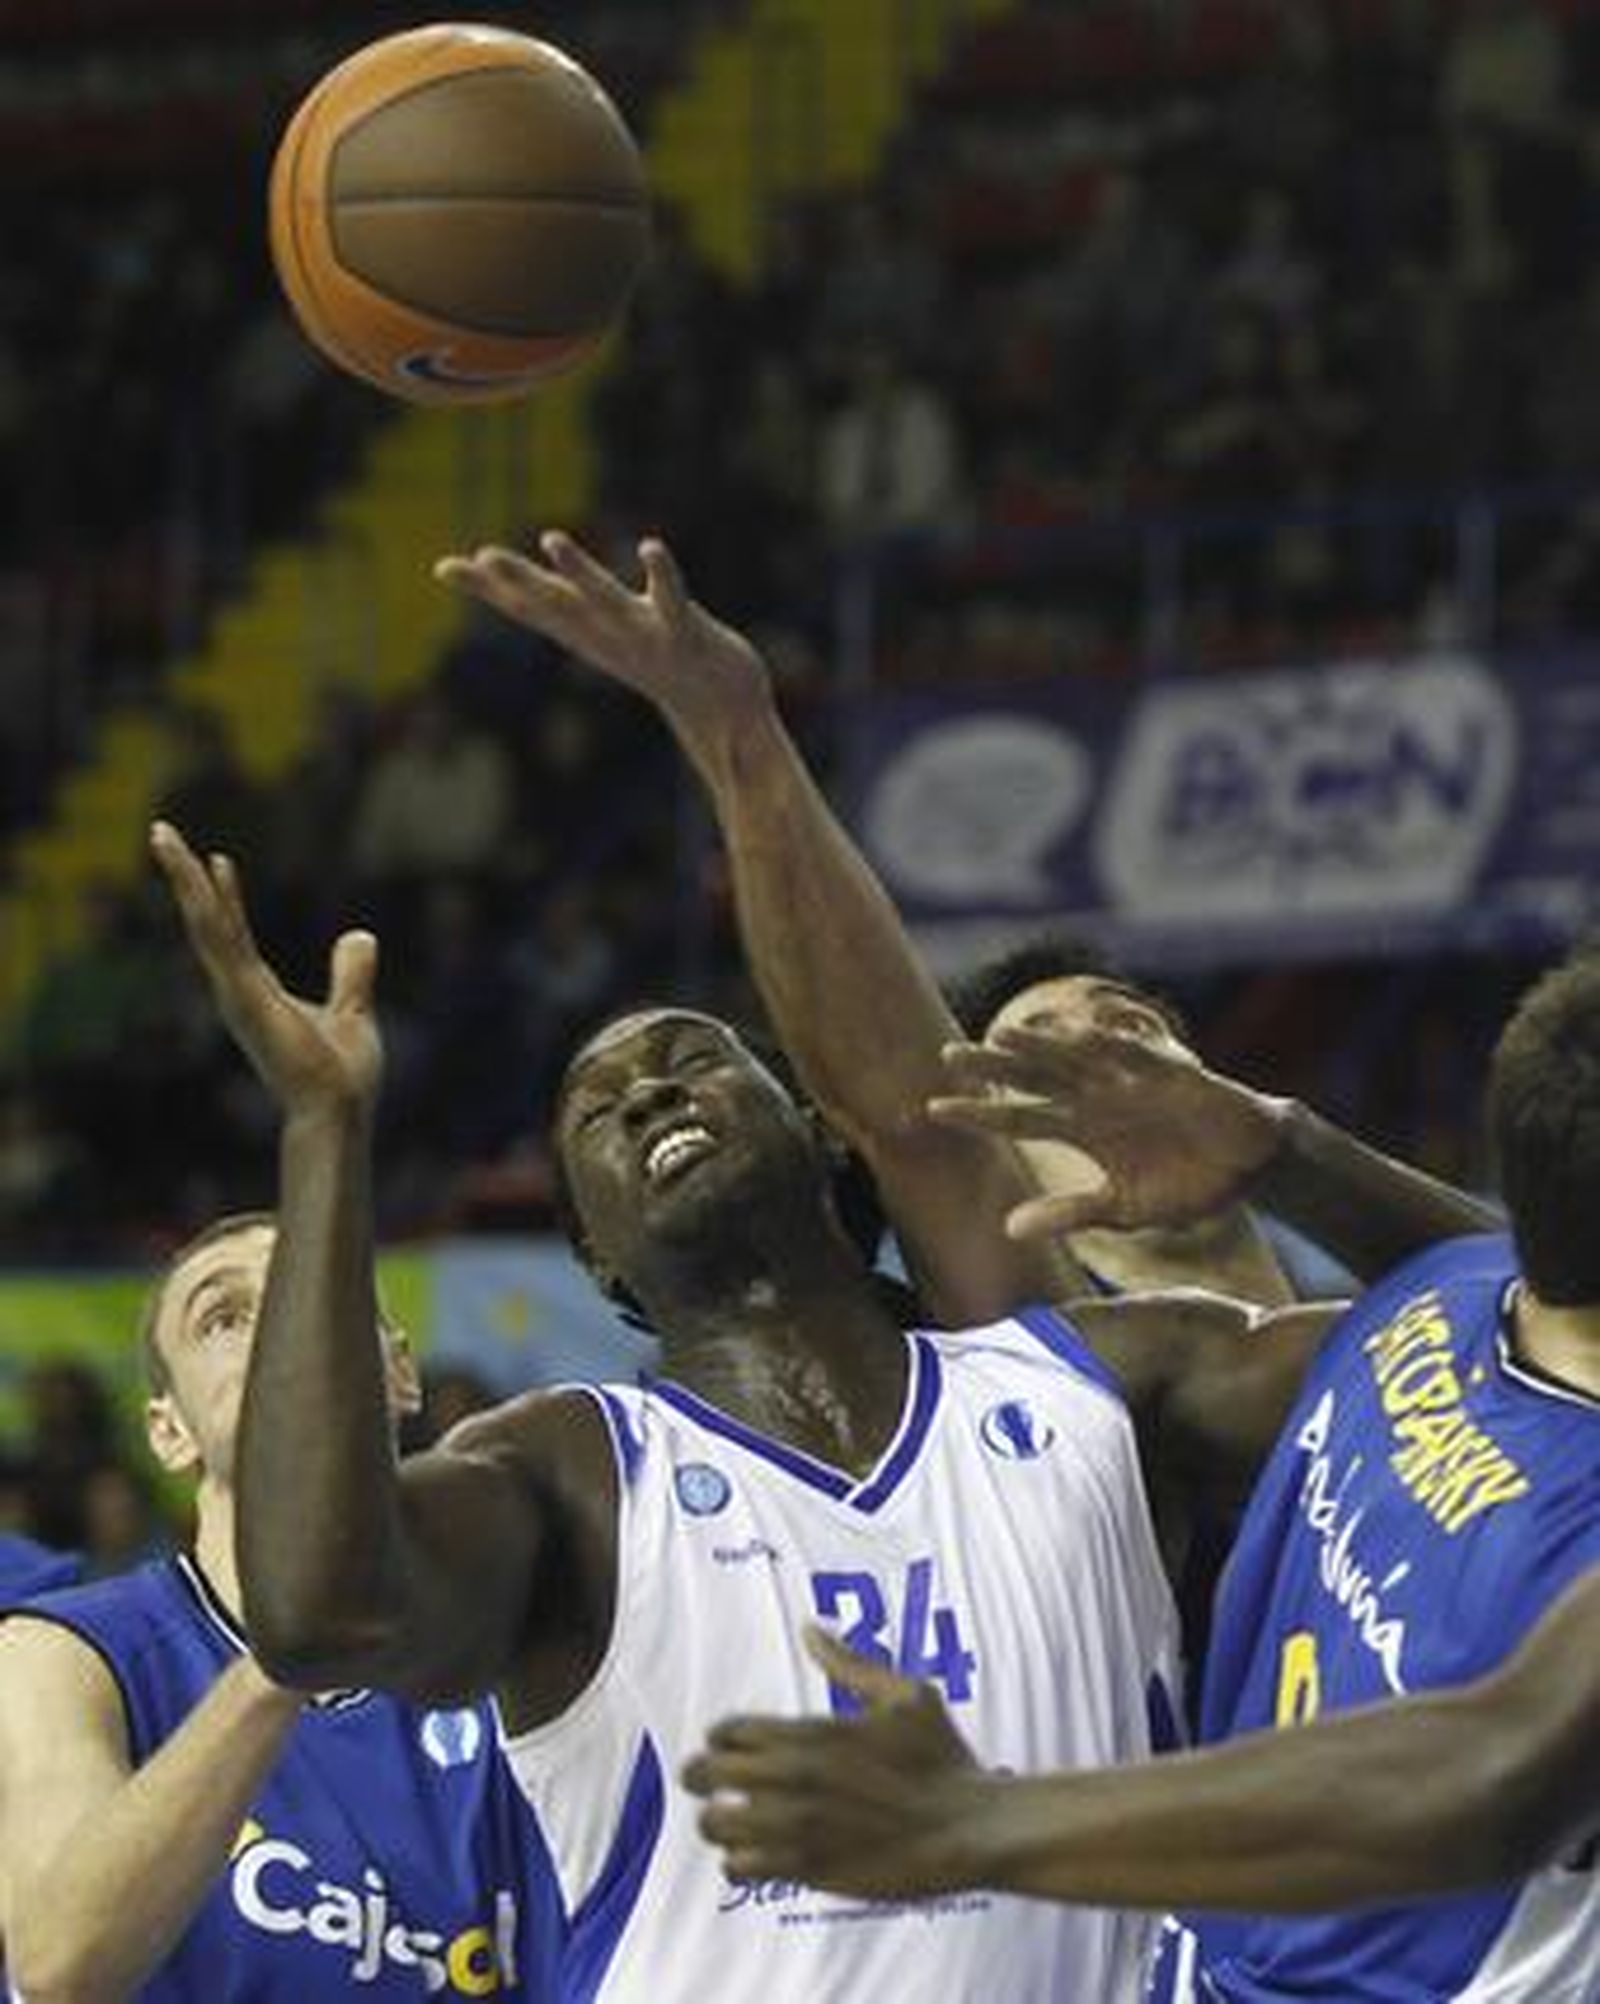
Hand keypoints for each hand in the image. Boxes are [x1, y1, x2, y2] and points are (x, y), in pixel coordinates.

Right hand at [151, 821, 380, 1119]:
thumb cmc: (341, 1074)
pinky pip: (224, 939)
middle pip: (205, 921)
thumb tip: (361, 936)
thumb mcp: (352, 1009)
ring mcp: (237, 992)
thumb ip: (351, 974)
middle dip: (183, 876)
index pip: (233, 934)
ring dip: (184, 877)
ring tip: (164, 834)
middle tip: (161, 831)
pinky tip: (208, 868)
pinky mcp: (245, 997)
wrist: (339, 1109)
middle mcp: (238, 989)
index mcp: (258, 992)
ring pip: (204, 922)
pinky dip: (214, 903)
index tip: (216, 860)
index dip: (223, 897)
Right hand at [434, 533, 770, 759]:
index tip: (442, 567)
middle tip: (480, 556)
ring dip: (580, 573)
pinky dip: (662, 575)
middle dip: (519, 582)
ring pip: (606, 601)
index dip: (488, 589)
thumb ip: (567, 609)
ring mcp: (646, 637)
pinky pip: (672, 600)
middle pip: (556, 605)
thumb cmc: (662, 663)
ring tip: (551, 537)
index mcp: (587, 636)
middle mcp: (608, 637)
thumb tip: (533, 587)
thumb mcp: (606, 636)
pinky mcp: (686, 634)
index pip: (529, 608)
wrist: (723, 707)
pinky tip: (650, 546)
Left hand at [682, 1626, 982, 1897]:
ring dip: (719, 1819)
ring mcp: (796, 1828)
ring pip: (713, 1824)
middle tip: (718, 1781)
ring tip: (737, 1819)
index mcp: (810, 1734)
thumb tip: (811, 1629)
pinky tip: (758, 1852)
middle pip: (704, 1773)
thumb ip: (849, 1662)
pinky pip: (738, 1866)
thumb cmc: (941, 1759)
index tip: (736, 1746)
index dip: (723, 1737)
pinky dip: (739, 1860)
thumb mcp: (905, 1694)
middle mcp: (793, 1780)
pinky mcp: (806, 1871)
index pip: (726, 1731)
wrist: (967, 1829)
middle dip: (702, 1774)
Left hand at [928, 1026, 1288, 1240]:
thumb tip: (1007, 1228)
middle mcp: (1097, 1098)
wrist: (1248, 1165)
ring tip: (1003, 1038)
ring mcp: (1130, 1082)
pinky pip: (1137, 1056)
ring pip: (1075, 1058)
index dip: (977, 1113)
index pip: (1017, 1117)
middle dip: (993, 1066)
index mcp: (1081, 1129)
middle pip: (1034, 1077)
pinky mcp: (1170, 1074)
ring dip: (1041, 1048)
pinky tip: (1080, 1035)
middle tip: (946, 1056)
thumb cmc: (1184, 1184)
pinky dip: (1112, 1045)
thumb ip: (1068, 1213)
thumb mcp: (1121, 1208)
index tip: (930, 1110)